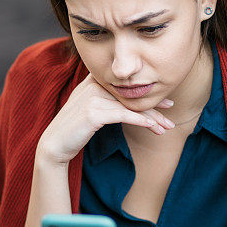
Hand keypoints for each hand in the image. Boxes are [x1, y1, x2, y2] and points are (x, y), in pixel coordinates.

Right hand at [37, 74, 174, 164]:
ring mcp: (92, 97)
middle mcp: (93, 85)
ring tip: (166, 128)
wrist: (54, 144)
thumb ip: (104, 99)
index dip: (147, 94)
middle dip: (154, 107)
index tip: (165, 103)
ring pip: (130, 106)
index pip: (126, 86)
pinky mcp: (93, 112)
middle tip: (171, 115)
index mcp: (93, 81)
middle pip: (131, 95)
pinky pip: (123, 115)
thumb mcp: (89, 108)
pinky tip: (153, 126)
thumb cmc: (74, 129)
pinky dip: (140, 120)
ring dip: (152, 118)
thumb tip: (127, 102)